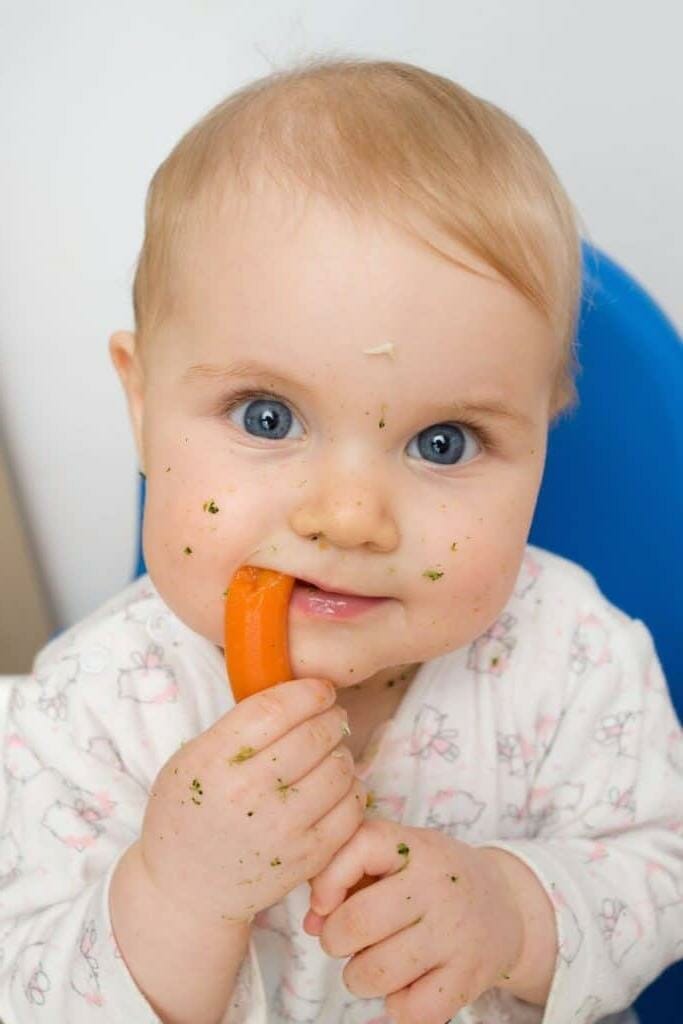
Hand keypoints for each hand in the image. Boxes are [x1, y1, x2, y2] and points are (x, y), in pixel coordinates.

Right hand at [137, 678, 366, 926]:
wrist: (184, 891)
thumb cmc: (187, 815)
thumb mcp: (191, 759)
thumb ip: (236, 728)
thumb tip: (293, 694)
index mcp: (214, 763)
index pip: (275, 709)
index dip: (307, 692)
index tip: (319, 689)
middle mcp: (249, 794)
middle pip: (314, 735)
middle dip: (331, 716)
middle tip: (331, 715)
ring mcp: (282, 829)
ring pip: (338, 767)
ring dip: (341, 751)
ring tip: (331, 751)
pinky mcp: (307, 857)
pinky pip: (351, 808)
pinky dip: (351, 788)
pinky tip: (337, 785)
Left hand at [304, 819, 524, 1023]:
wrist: (505, 903)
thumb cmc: (432, 876)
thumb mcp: (397, 855)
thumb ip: (346, 874)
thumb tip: (310, 921)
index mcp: (415, 848)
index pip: (359, 847)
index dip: (327, 880)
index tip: (324, 901)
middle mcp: (437, 887)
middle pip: (357, 922)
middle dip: (334, 938)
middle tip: (345, 938)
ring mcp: (455, 934)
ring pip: (374, 973)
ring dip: (358, 976)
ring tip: (372, 962)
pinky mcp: (468, 978)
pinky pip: (409, 1010)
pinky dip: (396, 1006)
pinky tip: (405, 985)